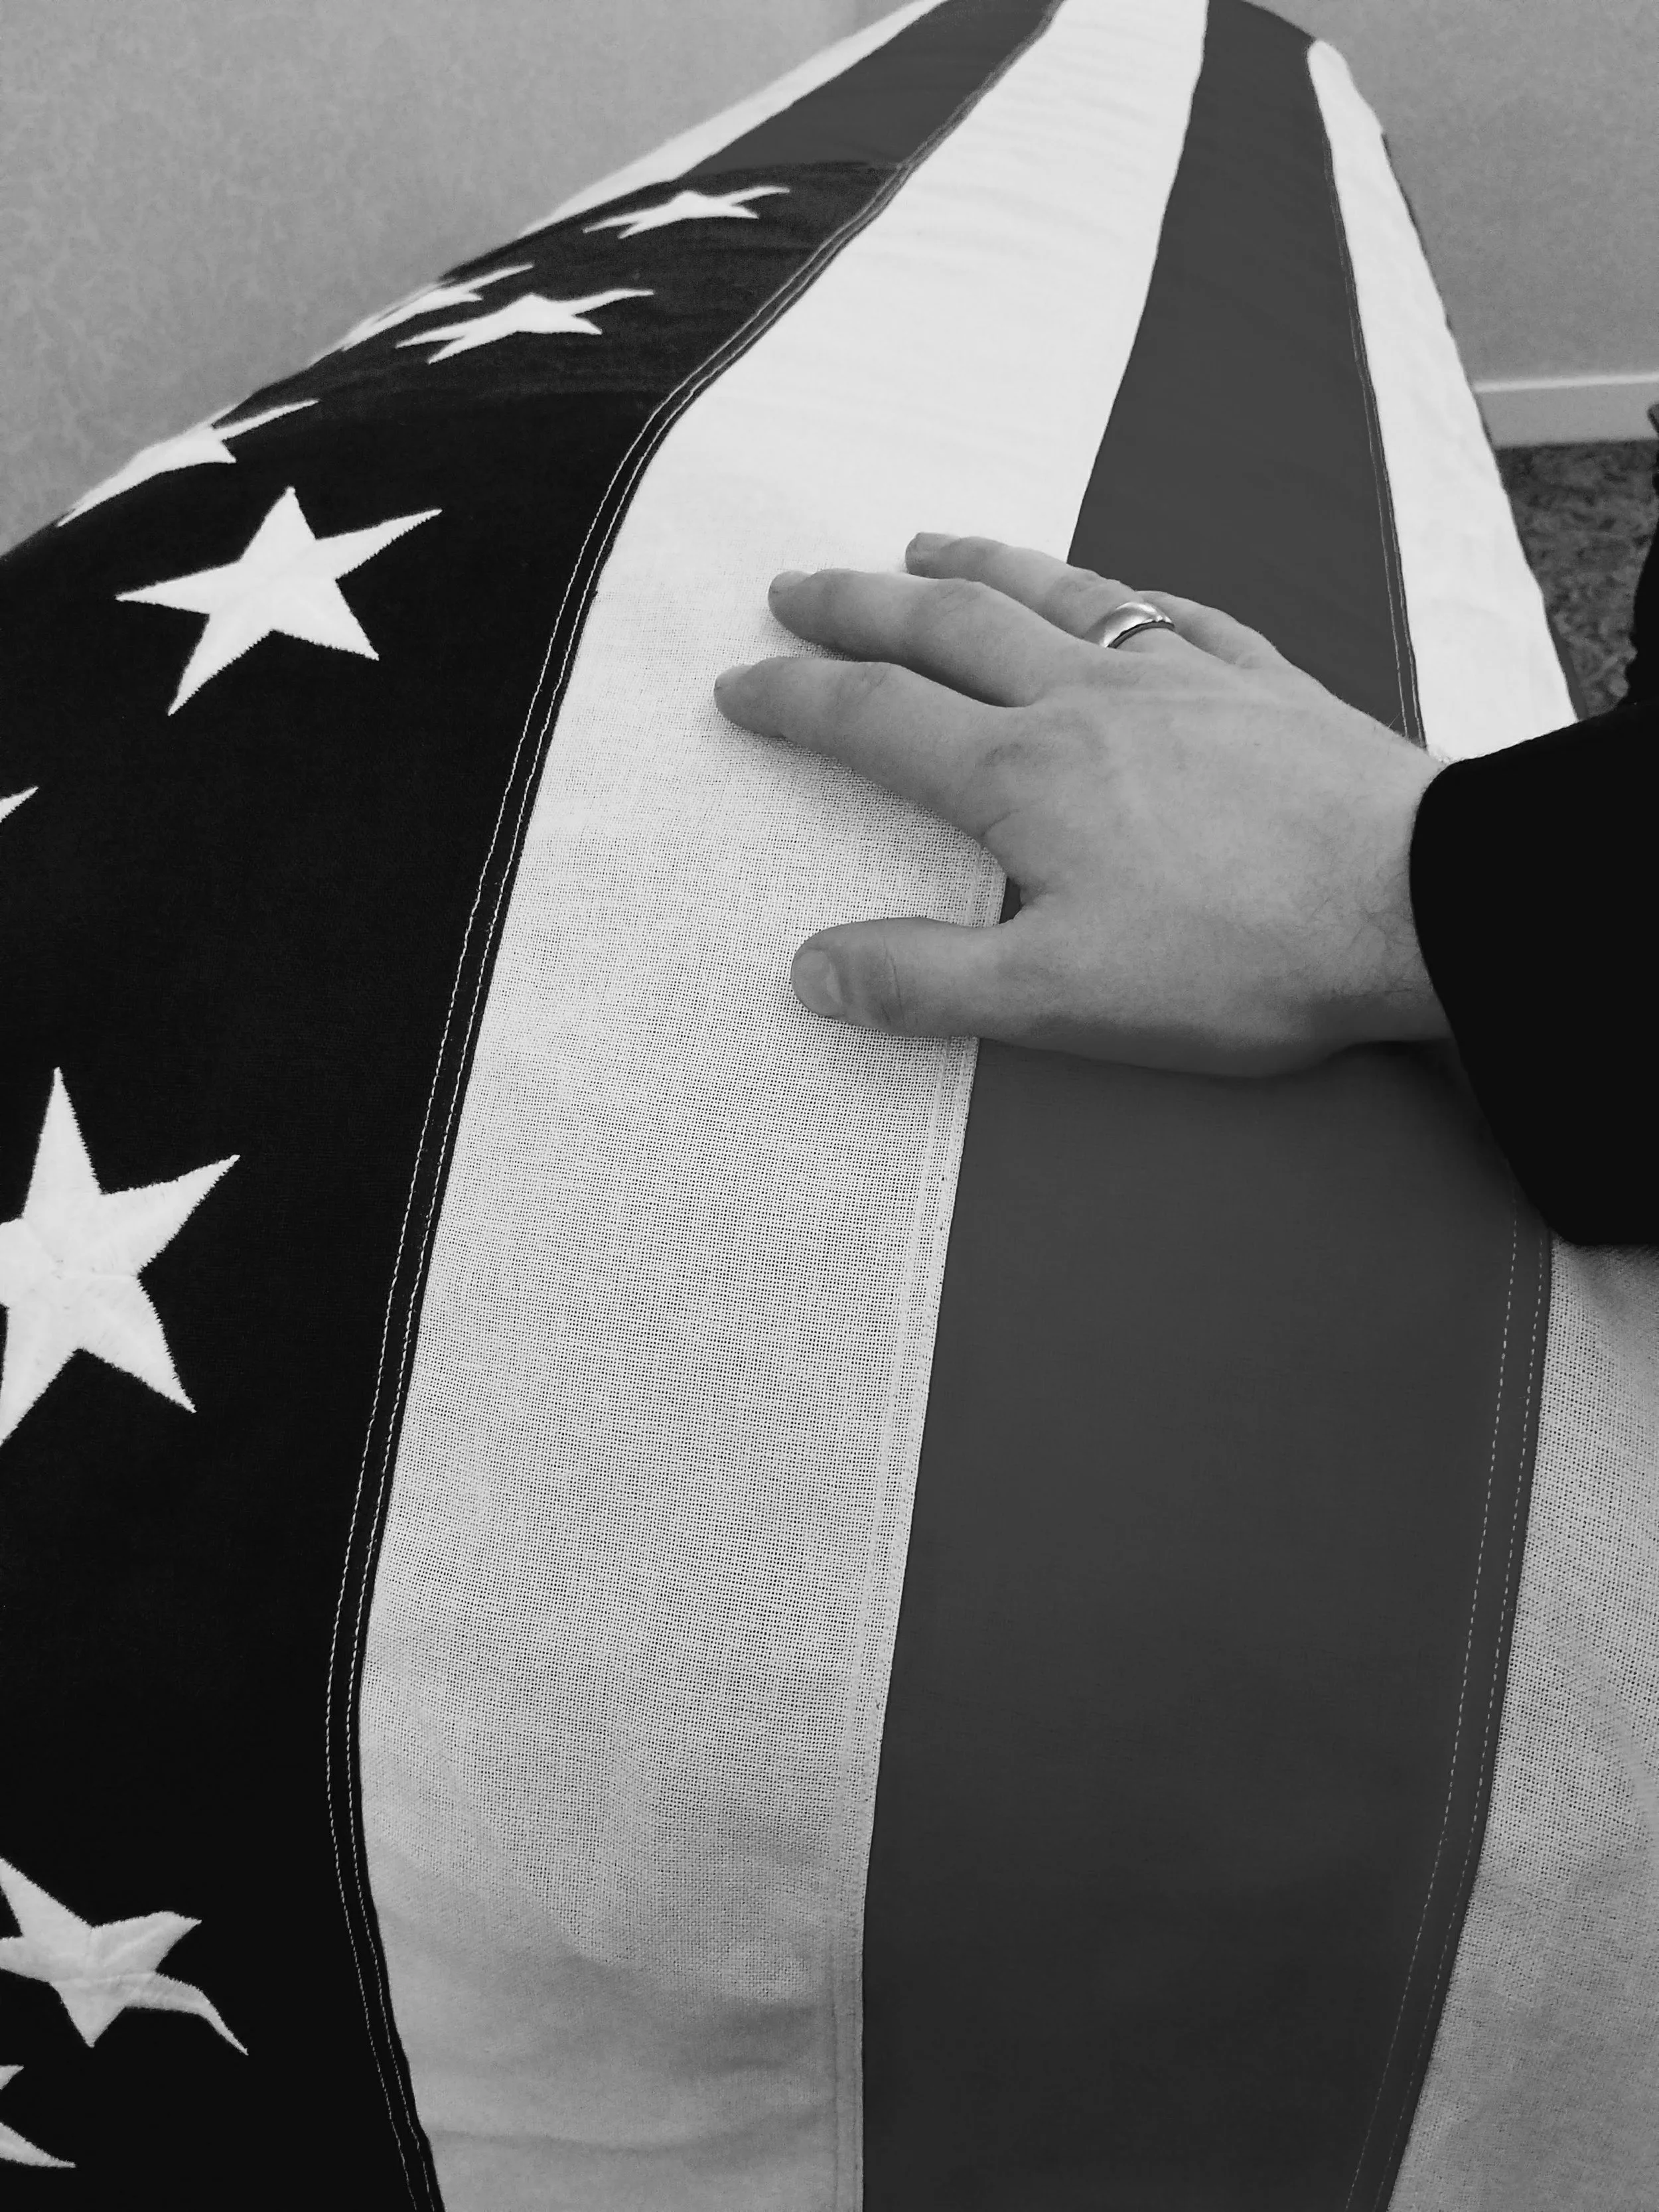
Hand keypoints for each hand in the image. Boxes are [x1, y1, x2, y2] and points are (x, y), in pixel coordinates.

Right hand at [712, 533, 1449, 1076]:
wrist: (1417, 902)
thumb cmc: (1240, 956)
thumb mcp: (1059, 997)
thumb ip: (925, 982)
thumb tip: (810, 972)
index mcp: (1022, 776)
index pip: (876, 720)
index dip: (793, 700)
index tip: (736, 684)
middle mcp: (1087, 701)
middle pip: (947, 626)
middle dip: (858, 603)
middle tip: (795, 584)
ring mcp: (1181, 679)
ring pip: (1055, 594)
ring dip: (977, 562)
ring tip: (924, 540)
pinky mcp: (1264, 684)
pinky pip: (1173, 612)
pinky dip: (1119, 592)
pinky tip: (1116, 593)